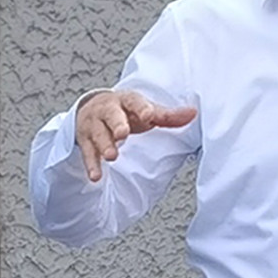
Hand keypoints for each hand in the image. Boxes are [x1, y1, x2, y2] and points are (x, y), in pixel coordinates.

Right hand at [74, 88, 198, 182]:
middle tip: (122, 134)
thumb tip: (193, 113)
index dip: (142, 108)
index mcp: (126, 101)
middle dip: (117, 125)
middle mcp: (108, 110)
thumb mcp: (145, 110)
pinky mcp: (85, 140)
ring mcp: (94, 125)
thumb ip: (168, 116)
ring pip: (98, 134)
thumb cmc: (125, 111)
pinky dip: (91, 165)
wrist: (91, 107)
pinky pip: (87, 153)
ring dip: (105, 145)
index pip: (135, 102)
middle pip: (112, 116)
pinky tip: (96, 176)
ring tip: (111, 156)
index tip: (149, 116)